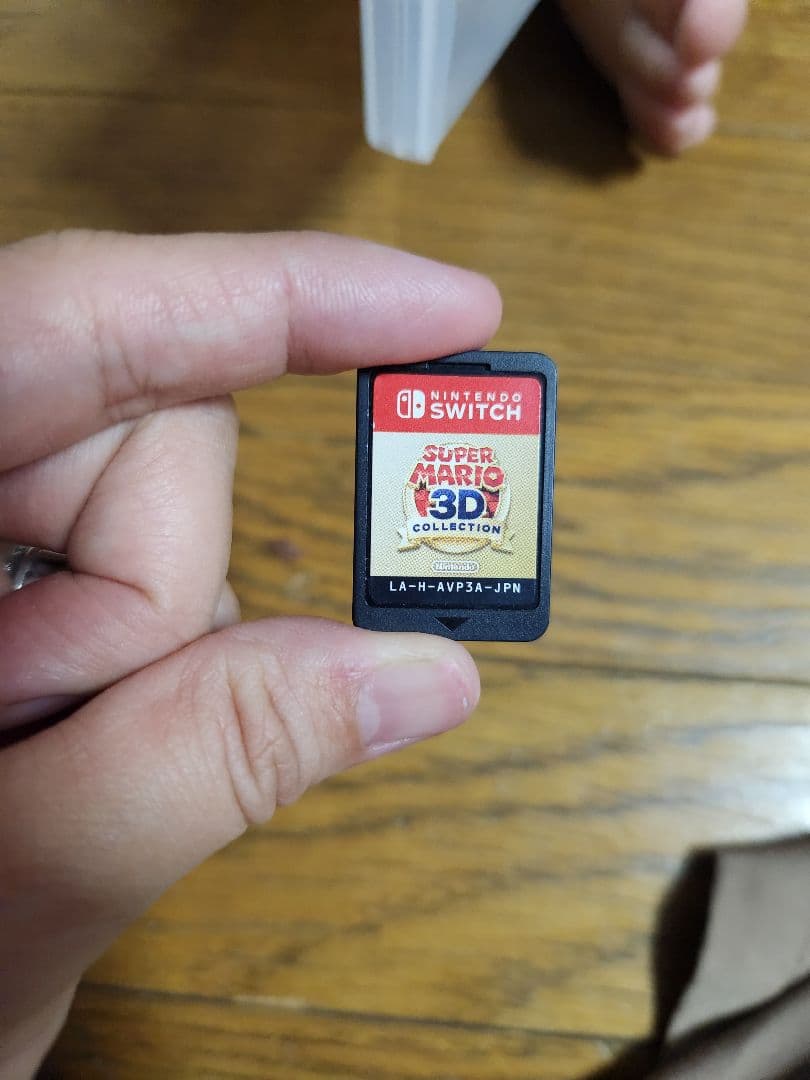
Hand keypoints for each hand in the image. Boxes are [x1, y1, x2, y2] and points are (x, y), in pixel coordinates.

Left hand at [0, 229, 500, 1077]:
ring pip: (162, 498)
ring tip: (58, 739)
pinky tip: (74, 705)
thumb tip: (427, 671)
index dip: (277, 297)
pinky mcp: (26, 540)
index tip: (451, 310)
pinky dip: (151, 626)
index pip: (84, 322)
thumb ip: (203, 760)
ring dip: (153, 628)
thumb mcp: (26, 873)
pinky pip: (148, 541)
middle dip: (164, 584)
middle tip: (87, 714)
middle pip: (151, 432)